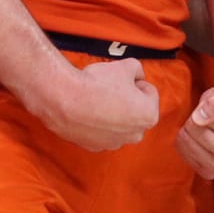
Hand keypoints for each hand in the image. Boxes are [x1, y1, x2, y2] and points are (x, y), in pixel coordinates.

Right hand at [32, 58, 158, 150]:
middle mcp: (135, 134)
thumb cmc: (97, 83)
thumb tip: (136, 75)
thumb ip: (137, 69)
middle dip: (127, 100)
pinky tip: (87, 111)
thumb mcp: (125, 65)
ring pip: (119, 123)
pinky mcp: (94, 146)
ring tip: (96, 98)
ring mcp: (114, 143)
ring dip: (113, 113)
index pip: (149, 91)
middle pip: (136, 111)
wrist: (64, 99)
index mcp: (148, 115)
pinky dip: (97, 123)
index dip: (134, 81)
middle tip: (110, 88)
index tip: (120, 78)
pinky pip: (101, 132)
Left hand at [176, 78, 213, 177]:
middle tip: (210, 114)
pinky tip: (199, 136)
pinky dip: (185, 141)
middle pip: (195, 131)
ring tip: (207, 124)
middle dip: (196, 117)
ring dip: (190, 129)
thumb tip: (198, 118)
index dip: (205, 107)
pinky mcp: (208, 173)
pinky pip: (183, 153)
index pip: (205, 119)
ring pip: (187, 142)